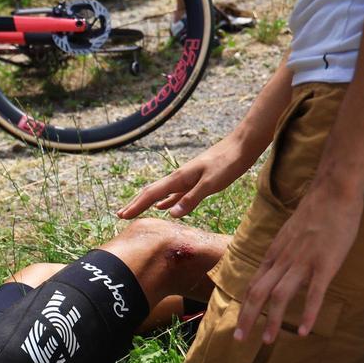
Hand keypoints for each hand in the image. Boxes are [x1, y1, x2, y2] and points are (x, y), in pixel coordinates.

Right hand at [117, 134, 257, 219]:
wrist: (242, 146)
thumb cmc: (228, 163)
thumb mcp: (211, 184)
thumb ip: (191, 199)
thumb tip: (170, 215)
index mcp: (180, 178)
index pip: (152, 194)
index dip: (137, 205)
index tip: (122, 216)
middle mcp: (179, 178)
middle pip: (152, 192)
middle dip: (136, 203)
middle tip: (121, 215)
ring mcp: (187, 179)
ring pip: (161, 193)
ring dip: (147, 203)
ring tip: (136, 211)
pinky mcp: (196, 180)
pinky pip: (175, 193)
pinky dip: (166, 201)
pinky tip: (164, 207)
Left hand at [234, 184, 362, 343]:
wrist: (333, 192)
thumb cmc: (316, 211)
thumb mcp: (291, 233)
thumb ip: (285, 252)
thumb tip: (281, 268)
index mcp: (275, 253)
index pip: (253, 284)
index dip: (244, 305)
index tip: (238, 323)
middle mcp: (283, 260)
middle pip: (258, 293)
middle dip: (247, 318)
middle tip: (238, 340)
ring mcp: (303, 262)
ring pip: (280, 296)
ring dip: (272, 321)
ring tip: (267, 341)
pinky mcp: (325, 264)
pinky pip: (314, 293)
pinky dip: (307, 313)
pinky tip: (305, 331)